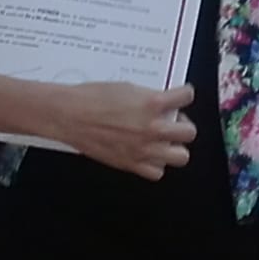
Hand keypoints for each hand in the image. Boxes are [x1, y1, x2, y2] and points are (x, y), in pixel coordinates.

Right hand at [55, 82, 195, 180]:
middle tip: (172, 121)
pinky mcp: (131, 164)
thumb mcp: (127, 87)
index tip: (182, 96)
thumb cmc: (92, 98)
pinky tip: (148, 154)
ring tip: (164, 141)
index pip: (186, 97)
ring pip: (180, 157)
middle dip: (182, 125)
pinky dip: (155, 164)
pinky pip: (156, 172)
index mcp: (152, 103)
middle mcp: (152, 128)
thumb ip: (148, 97)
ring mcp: (143, 149)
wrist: (69, 115)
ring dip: (175, 147)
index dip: (184, 94)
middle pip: (189, 132)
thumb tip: (160, 103)